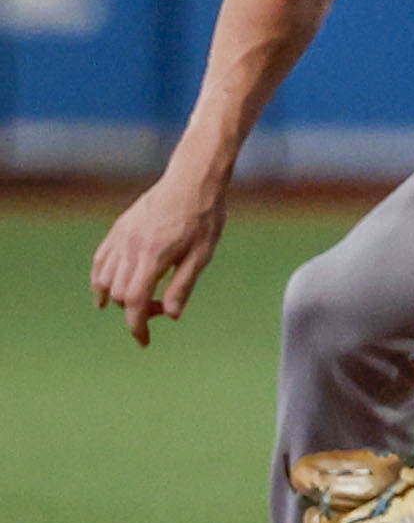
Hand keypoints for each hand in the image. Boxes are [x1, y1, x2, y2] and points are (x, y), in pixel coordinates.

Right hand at [89, 168, 229, 345]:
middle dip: (135, 312)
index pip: (134, 301)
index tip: (144, 341)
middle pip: (119, 294)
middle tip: (161, 309)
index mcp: (153, 256)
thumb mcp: (202, 255)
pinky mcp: (119, 229)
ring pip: (105, 279)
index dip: (137, 325)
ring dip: (117, 297)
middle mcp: (130, 248)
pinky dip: (100, 279)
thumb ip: (183, 285)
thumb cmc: (204, 218)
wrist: (192, 181)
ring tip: (139, 302)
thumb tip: (172, 316)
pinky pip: (100, 260)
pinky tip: (106, 291)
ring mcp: (121, 237)